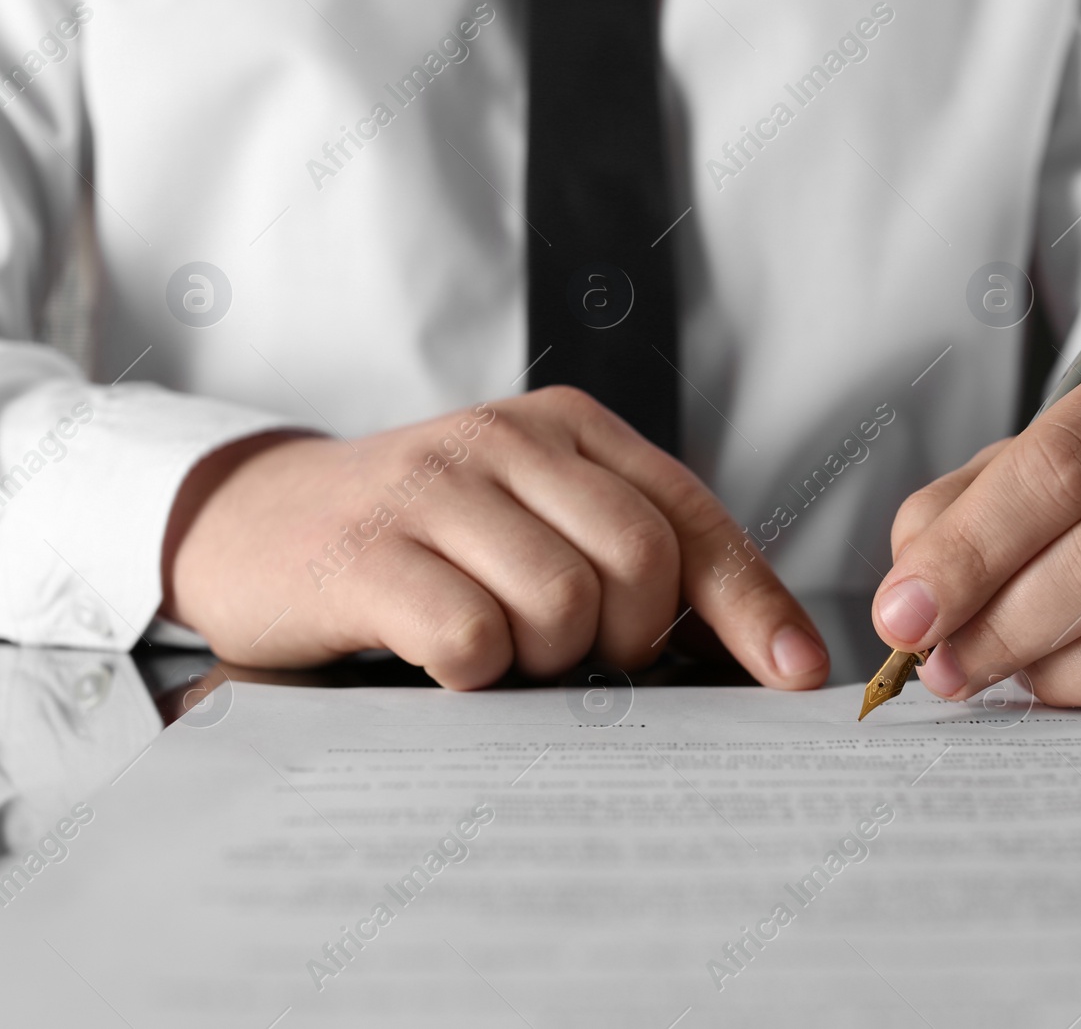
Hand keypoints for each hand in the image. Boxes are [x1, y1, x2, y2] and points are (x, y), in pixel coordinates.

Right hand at [161, 388, 829, 689]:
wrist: (257, 522)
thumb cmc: (421, 538)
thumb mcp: (532, 519)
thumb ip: (626, 562)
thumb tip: (754, 654)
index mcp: (570, 429)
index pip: (695, 521)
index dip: (755, 607)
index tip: (797, 676)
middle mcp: (510, 440)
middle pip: (642, 561)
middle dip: (628, 637)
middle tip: (574, 655)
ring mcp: (436, 488)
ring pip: (563, 603)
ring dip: (544, 659)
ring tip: (497, 646)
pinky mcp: (368, 550)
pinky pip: (472, 638)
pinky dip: (474, 673)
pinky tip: (442, 658)